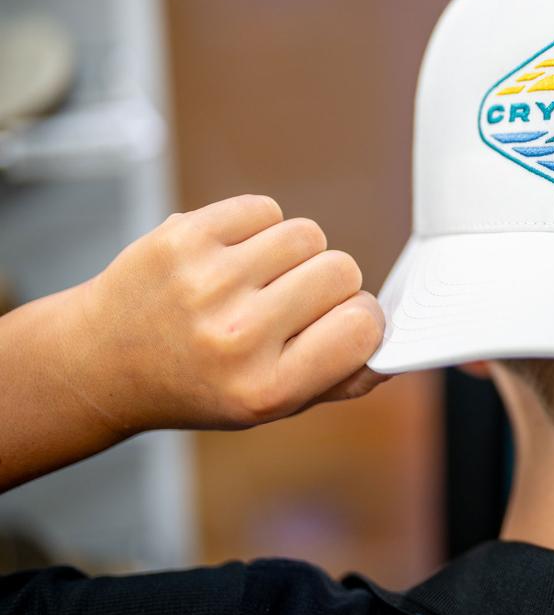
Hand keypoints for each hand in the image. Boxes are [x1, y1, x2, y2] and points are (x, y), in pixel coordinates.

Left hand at [66, 194, 388, 433]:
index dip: (363, 318)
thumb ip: (340, 379)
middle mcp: (235, 337)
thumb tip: (392, 346)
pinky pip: (264, 208)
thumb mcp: (271, 405)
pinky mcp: (183, 237)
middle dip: (328, 283)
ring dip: (294, 253)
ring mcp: (206, 282)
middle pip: (342, 270)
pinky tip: (231, 256)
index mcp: (265, 388)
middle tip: (290, 304)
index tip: (343, 322)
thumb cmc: (198, 383)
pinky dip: (258, 227)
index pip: (364, 325)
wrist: (100, 362)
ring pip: (307, 234)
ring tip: (258, 279)